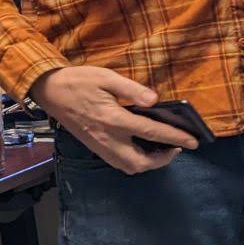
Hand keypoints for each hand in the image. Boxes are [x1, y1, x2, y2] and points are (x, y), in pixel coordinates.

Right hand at [30, 65, 198, 174]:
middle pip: (141, 162)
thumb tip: (155, 101)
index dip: (175, 138)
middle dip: (162, 160)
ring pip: (130, 167)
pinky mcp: (94, 147)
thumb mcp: (106, 77)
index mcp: (113, 119)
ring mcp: (100, 146)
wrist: (50, 91)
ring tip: (160, 149)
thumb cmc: (78, 81)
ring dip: (149, 163)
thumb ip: (132, 89)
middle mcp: (108, 138)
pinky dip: (135, 162)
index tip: (193, 141)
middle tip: (175, 147)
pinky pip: (119, 163)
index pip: (151, 133)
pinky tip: (140, 148)